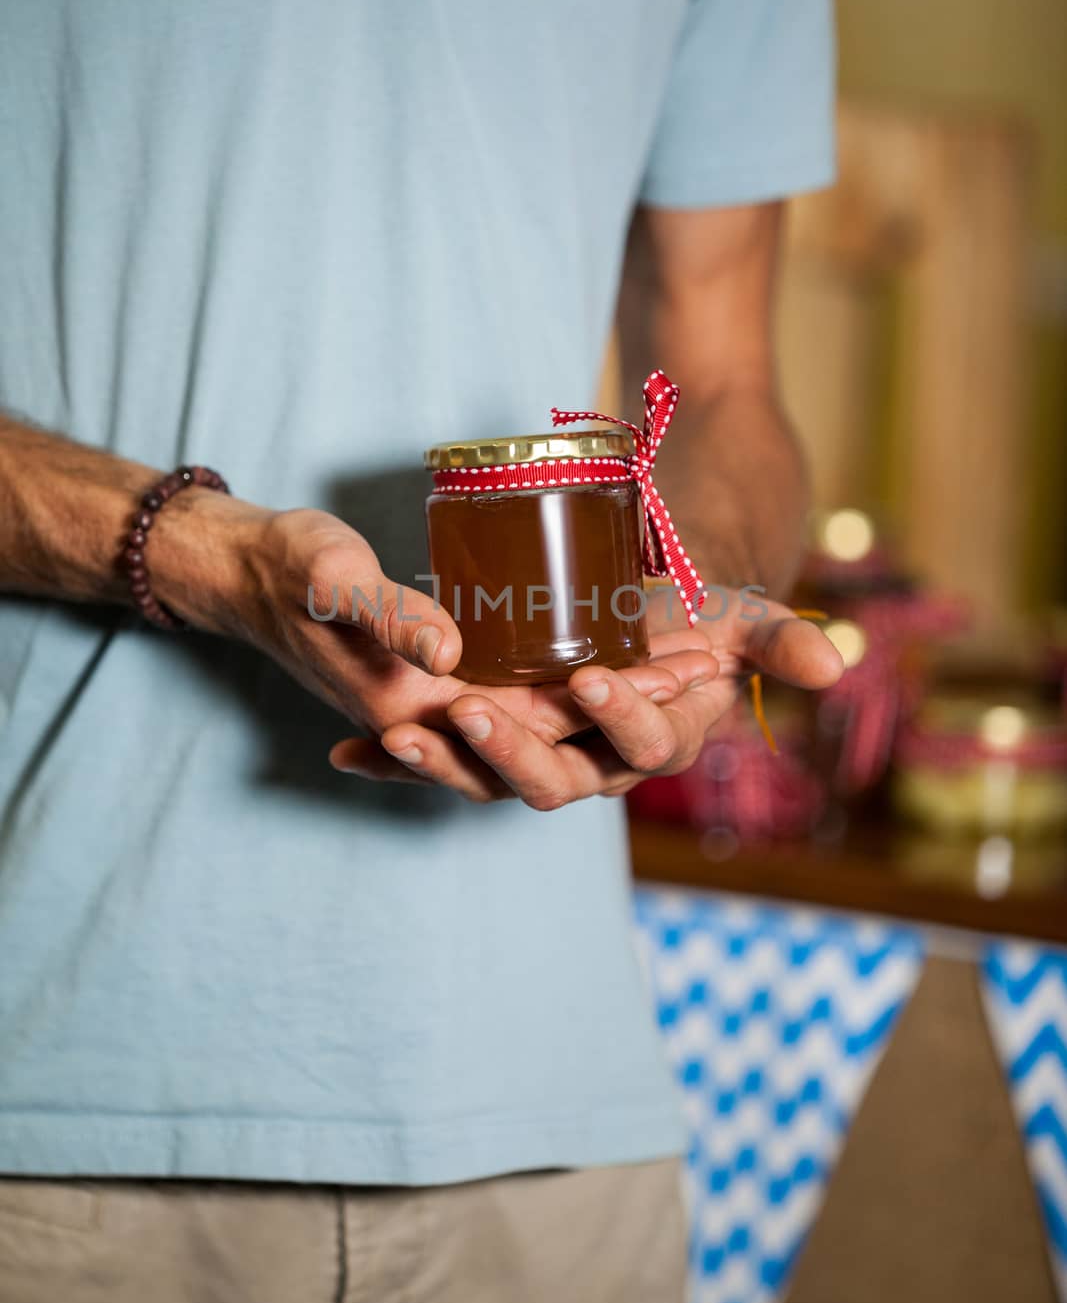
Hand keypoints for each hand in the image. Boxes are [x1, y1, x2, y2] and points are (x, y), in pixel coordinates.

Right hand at [177, 503, 704, 755]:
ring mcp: (443, 703)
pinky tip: (623, 655)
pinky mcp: (445, 676)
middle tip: (704, 666)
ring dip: (614, 697)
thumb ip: (387, 619)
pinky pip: (523, 690)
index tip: (678, 671)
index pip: (533, 725)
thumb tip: (450, 659)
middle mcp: (439, 722)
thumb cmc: (289, 571)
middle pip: (557, 731)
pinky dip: (575, 680)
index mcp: (414, 713)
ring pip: (548, 716)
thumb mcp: (333, 582)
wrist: (247, 571)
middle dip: (632, 704)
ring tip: (687, 664)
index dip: (610, 704)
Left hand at [330, 587, 842, 807]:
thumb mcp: (736, 613)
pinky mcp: (489, 739)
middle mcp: (593, 762)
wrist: (643, 606)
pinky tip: (345, 755)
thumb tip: (834, 664)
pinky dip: (394, 761)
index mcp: (655, 740)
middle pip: (554, 779)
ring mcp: (536, 752)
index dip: (622, 719)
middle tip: (473, 711)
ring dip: (443, 764)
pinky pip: (442, 759)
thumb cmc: (692, 613)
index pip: (644, 745)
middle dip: (513, 753)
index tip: (595, 679)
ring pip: (489, 777)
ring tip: (400, 735)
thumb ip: (777, 637)